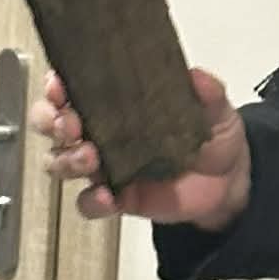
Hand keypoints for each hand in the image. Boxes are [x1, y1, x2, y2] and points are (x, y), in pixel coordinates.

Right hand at [30, 68, 251, 231]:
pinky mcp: (117, 198)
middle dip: (50, 121)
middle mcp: (101, 133)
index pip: (72, 89)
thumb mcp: (216, 111)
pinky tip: (107, 196)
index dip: (56, 87)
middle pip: (52, 124)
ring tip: (89, 158)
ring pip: (60, 162)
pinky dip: (92, 201)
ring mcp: (105, 167)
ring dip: (66, 159)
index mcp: (116, 105)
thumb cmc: (211, 138)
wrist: (228, 184)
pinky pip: (88, 203)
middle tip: (69, 123)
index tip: (58, 85)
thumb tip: (197, 75)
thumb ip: (208, 93)